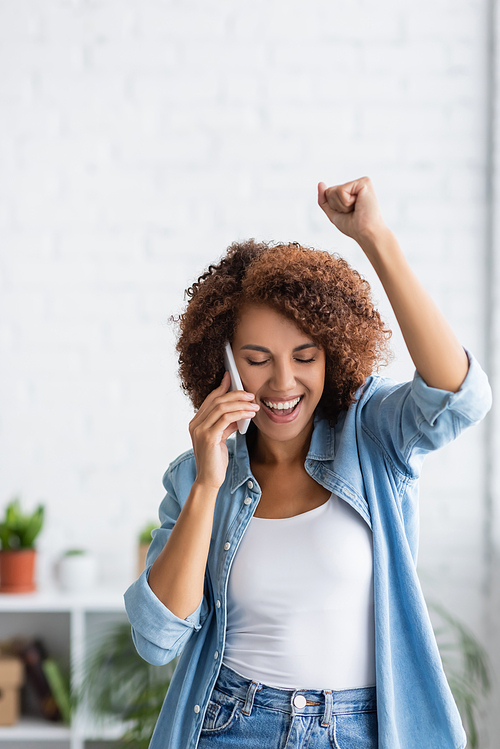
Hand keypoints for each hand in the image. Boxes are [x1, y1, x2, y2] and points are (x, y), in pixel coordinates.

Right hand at [188, 372, 259, 489]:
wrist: (209, 480)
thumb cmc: (215, 461)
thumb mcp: (221, 438)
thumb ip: (226, 424)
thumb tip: (239, 411)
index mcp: (196, 422)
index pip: (210, 399)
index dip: (221, 387)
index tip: (232, 378)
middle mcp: (195, 424)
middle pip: (217, 400)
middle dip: (235, 394)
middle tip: (251, 394)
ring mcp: (200, 430)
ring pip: (221, 407)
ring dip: (241, 404)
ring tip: (254, 405)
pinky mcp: (209, 437)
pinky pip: (226, 419)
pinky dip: (240, 414)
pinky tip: (250, 414)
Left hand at [317, 176, 386, 245]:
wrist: (366, 232)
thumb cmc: (353, 226)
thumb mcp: (333, 213)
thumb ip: (324, 199)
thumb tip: (320, 183)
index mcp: (350, 192)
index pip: (328, 193)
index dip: (333, 206)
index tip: (347, 213)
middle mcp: (356, 185)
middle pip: (329, 191)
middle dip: (336, 205)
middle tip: (352, 211)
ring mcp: (361, 182)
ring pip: (334, 190)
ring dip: (342, 205)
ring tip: (355, 208)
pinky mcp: (364, 182)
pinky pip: (341, 190)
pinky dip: (346, 202)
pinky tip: (358, 204)